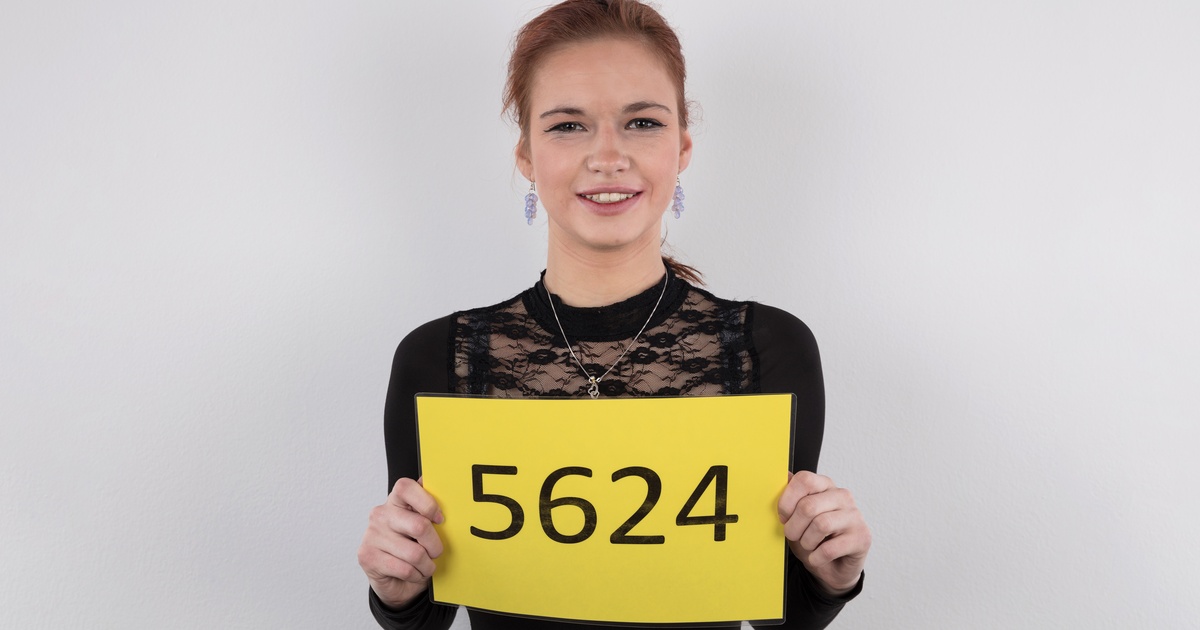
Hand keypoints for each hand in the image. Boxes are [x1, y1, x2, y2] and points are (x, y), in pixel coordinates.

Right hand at [357, 477, 445, 608]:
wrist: (393, 579)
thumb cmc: (411, 548)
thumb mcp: (423, 527)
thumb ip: (430, 510)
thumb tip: (443, 488)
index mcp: (395, 501)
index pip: (406, 488)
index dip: (428, 503)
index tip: (439, 519)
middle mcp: (381, 515)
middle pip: (419, 526)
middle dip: (435, 545)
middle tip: (435, 552)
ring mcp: (372, 535)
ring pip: (415, 553)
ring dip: (427, 566)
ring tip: (425, 566)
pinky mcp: (368, 557)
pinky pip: (405, 569)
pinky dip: (416, 575)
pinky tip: (413, 573)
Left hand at [777, 471, 870, 595]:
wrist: (833, 567)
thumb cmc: (814, 539)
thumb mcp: (796, 518)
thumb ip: (790, 497)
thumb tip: (784, 474)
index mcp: (825, 485)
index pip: (804, 480)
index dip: (787, 500)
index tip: (783, 517)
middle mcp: (842, 496)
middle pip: (808, 506)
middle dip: (793, 527)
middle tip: (793, 536)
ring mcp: (855, 516)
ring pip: (820, 525)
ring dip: (806, 542)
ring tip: (808, 546)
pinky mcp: (862, 537)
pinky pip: (830, 548)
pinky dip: (816, 557)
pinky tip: (818, 557)